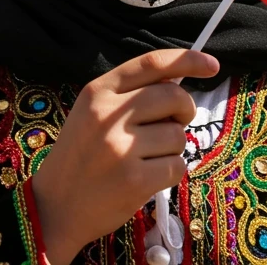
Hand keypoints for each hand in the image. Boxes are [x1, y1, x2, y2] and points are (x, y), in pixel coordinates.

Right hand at [30, 49, 218, 264]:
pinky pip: (177, 166)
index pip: (152, 63)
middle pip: (173, 96)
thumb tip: (178, 80)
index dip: (187, 60)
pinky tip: (149, 176)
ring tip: (149, 156)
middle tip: (175, 123)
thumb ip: (130, 92)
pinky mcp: (134, 180)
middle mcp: (109, 114)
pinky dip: (171, 171)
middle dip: (185, 109)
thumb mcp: (93, 111)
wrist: (56, 206)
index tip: (211, 65)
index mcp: (99, 91)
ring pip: (178, 134)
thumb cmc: (82, 154)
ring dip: (173, 147)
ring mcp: (121, 148)